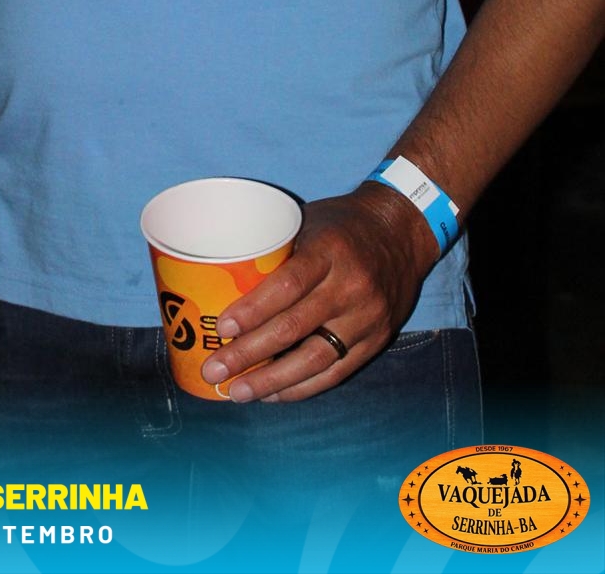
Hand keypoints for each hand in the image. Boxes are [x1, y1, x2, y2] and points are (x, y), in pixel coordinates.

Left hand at [200, 185, 436, 402]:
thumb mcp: (309, 221)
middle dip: (249, 354)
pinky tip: (273, 394)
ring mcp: (366, 318)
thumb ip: (277, 251)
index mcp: (330, 251)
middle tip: (214, 370)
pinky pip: (336, 372)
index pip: (287, 285)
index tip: (222, 328)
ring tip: (237, 392)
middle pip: (294, 327)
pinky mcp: (376, 340)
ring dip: (272, 380)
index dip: (253, 310)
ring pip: (315, 358)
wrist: (402, 233)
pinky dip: (303, 387)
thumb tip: (223, 278)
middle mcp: (351, 287)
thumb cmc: (342, 224)